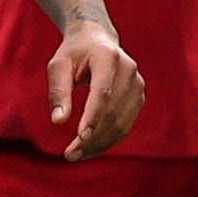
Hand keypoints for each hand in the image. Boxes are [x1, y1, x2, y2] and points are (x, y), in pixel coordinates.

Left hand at [48, 21, 143, 160]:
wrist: (97, 40)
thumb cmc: (74, 53)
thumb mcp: (58, 65)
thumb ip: (58, 91)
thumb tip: (58, 121)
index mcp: (108, 57)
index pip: (102, 92)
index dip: (93, 116)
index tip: (80, 138)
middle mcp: (128, 70)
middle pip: (112, 112)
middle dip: (92, 137)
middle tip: (70, 155)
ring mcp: (137, 85)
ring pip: (121, 123)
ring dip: (99, 144)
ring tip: (76, 155)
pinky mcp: (139, 98)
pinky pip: (125, 125)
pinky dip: (108, 140)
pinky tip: (90, 149)